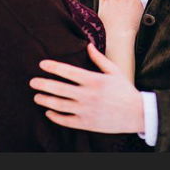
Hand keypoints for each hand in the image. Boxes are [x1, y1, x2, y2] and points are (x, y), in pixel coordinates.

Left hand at [29, 44, 144, 133]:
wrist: (136, 113)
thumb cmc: (124, 90)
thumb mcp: (114, 71)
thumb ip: (99, 59)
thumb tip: (87, 45)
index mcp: (93, 80)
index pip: (68, 72)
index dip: (53, 67)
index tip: (42, 64)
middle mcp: (87, 95)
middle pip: (59, 89)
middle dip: (43, 84)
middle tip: (32, 82)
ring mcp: (86, 111)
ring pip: (59, 105)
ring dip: (45, 100)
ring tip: (37, 96)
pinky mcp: (86, 124)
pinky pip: (66, 121)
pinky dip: (54, 116)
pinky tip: (48, 111)